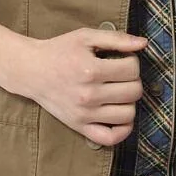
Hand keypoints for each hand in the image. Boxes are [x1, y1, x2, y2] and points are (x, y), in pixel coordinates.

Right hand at [19, 27, 147, 147]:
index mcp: (90, 70)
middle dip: (132, 80)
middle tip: (120, 75)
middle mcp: (88, 95)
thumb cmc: (59, 50)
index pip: (132, 69)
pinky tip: (120, 115)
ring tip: (118, 92)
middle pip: (134, 92)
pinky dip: (123, 130)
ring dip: (129, 101)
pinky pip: (110, 138)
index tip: (121, 59)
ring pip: (128, 114)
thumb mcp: (86, 36)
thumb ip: (116, 38)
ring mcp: (84, 114)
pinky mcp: (79, 127)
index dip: (132, 61)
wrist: (31, 71)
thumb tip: (143, 43)